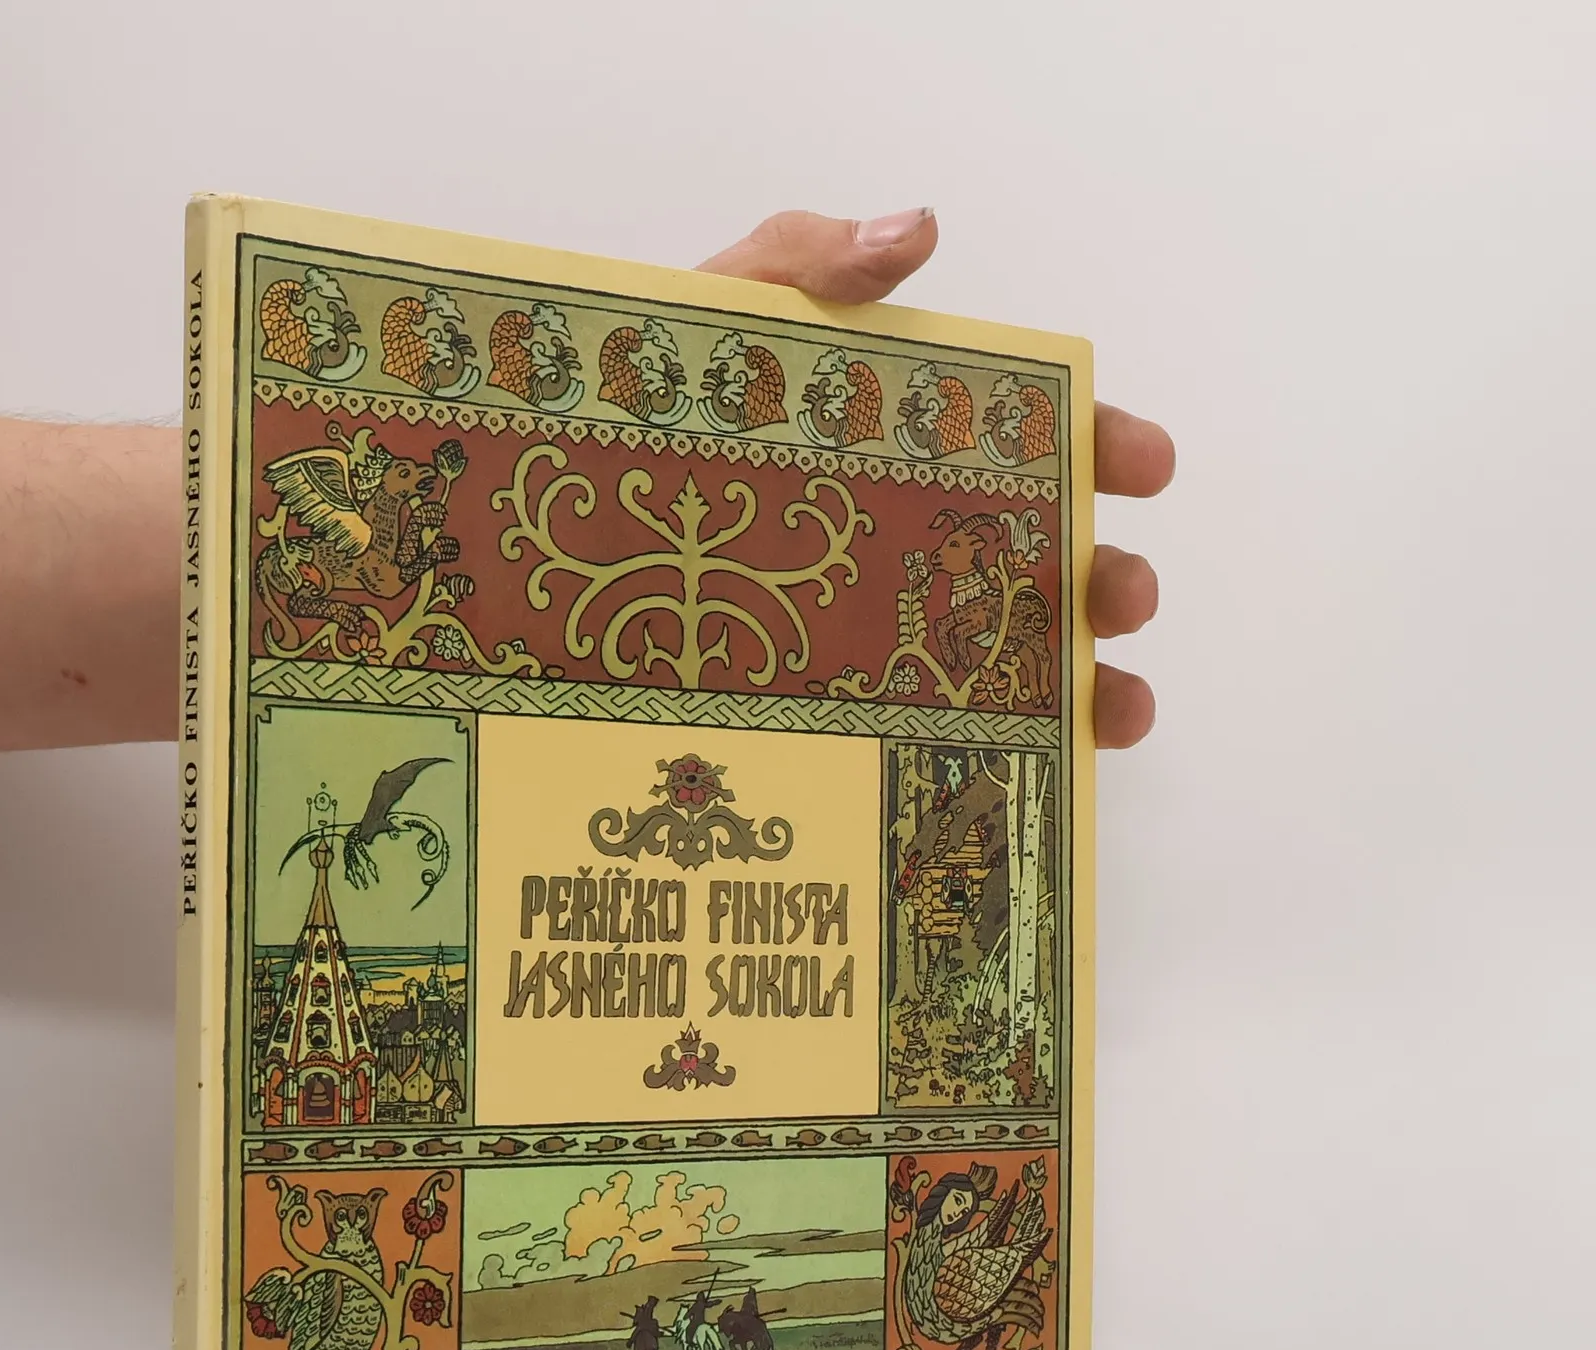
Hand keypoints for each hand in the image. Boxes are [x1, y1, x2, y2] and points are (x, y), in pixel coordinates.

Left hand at [698, 209, 1171, 746]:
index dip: (1102, 444)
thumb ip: (808, 265)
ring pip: (1018, 659)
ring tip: (1114, 704)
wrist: (559, 518)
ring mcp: (888, 626)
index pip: (1030, 437)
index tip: (1144, 464)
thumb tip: (918, 229)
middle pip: (1045, 557)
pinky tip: (1046, 766)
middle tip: (1121, 593)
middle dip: (1108, 577)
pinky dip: (1015, 751)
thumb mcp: (720, 317)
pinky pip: (947, 733)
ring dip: (1089, 679)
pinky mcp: (847, 704)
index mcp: (908, 442)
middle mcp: (917, 537)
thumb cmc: (653, 410)